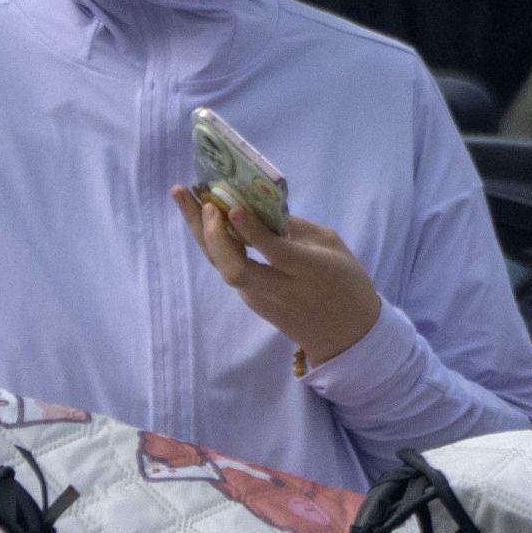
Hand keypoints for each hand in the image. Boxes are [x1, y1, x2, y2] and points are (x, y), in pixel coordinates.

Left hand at [176, 189, 381, 367]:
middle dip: (214, 234)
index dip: (253, 232)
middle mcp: (280, 289)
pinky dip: (214, 242)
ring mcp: (260, 298)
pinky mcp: (251, 300)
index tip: (234, 208)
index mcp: (311, 272)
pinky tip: (203, 219)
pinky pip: (228, 268)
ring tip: (185, 199)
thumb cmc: (346, 282)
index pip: (276, 253)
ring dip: (202, 234)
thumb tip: (260, 207)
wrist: (343, 333)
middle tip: (204, 201)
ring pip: (224, 268)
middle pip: (236, 268)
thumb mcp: (334, 248)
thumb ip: (298, 230)